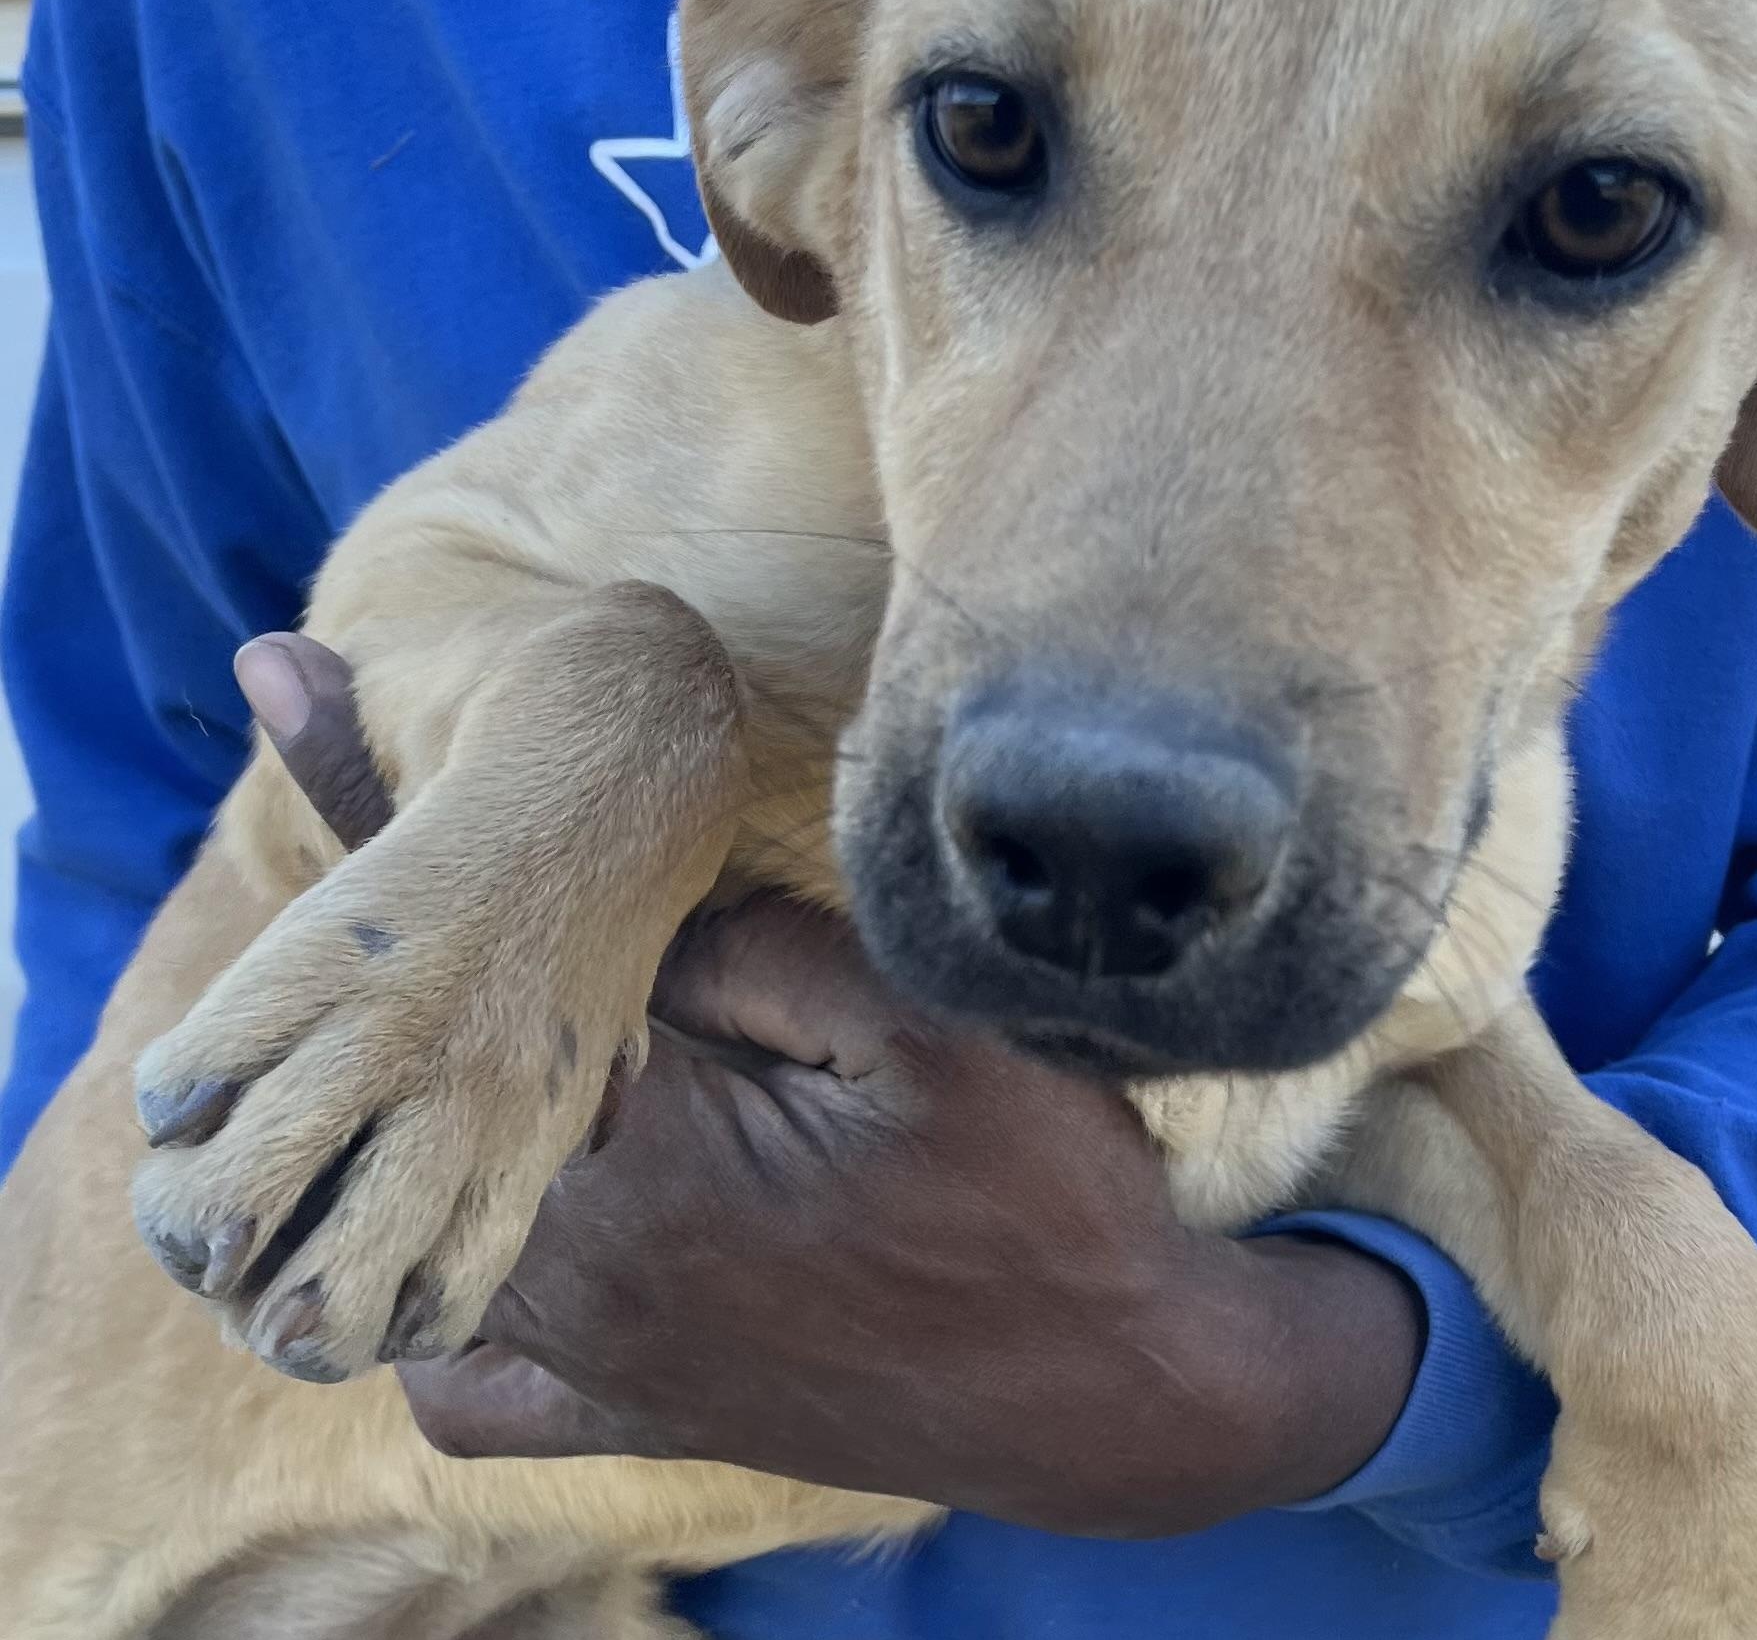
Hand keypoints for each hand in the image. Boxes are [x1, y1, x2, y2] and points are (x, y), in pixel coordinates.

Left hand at [236, 632, 1424, 1536]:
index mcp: (646, 1168)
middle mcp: (585, 1277)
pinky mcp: (639, 1416)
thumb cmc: (1047, 1200)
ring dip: (408, 1126)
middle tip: (392, 862)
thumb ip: (759, 953)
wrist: (1112, 1394)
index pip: (476, 963)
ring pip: (410, 1238)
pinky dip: (451, 1312)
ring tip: (453, 1036)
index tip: (294, 691)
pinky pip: (475, 1386)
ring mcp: (602, 1363)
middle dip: (385, 970)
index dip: (380, 813)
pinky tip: (507, 1234)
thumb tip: (635, 894)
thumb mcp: (939, 1034)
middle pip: (414, 1097)